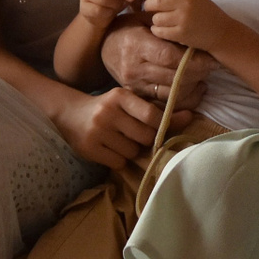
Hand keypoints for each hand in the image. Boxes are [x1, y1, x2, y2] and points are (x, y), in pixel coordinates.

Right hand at [52, 87, 185, 168]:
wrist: (69, 114)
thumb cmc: (108, 108)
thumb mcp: (128, 102)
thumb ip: (155, 110)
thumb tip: (189, 117)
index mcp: (120, 96)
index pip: (151, 114)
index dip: (162, 125)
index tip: (165, 128)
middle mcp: (108, 112)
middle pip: (145, 137)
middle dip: (146, 140)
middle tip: (136, 136)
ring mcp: (98, 131)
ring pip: (132, 152)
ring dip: (131, 150)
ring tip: (120, 141)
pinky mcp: (90, 149)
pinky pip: (118, 162)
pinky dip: (119, 160)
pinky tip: (110, 149)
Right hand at [99, 21, 212, 107]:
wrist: (104, 48)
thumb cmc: (127, 28)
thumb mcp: (142, 19)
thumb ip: (164, 25)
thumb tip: (193, 32)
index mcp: (136, 45)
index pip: (169, 57)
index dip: (193, 60)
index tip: (210, 58)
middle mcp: (134, 68)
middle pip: (174, 76)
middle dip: (198, 72)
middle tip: (213, 65)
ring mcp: (135, 85)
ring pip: (172, 92)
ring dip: (194, 85)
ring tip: (205, 75)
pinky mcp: (138, 95)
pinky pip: (166, 103)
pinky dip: (185, 98)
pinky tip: (196, 89)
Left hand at [134, 0, 232, 51]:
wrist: (222, 33)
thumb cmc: (207, 14)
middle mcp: (185, 4)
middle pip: (155, 2)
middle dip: (148, 6)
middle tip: (148, 9)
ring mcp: (183, 19)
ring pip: (156, 18)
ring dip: (155, 20)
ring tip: (161, 22)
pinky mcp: (181, 34)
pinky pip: (159, 31)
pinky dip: (157, 31)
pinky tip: (162, 30)